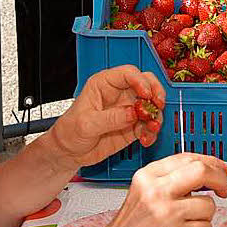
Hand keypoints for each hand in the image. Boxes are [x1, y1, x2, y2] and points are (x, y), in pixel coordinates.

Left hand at [48, 65, 165, 168]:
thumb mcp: (86, 124)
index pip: (128, 73)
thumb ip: (110, 118)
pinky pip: (149, 126)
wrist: (69, 152)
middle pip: (147, 84)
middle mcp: (119, 94)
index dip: (141, 81)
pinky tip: (146, 139)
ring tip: (152, 128)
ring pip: (151, 105)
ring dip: (156, 116)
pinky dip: (152, 132)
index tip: (147, 94)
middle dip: (156, 93)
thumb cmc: (69, 131)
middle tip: (158, 106)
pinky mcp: (133, 126)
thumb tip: (132, 113)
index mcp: (104, 84)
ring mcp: (128, 110)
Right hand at [96, 153, 226, 226]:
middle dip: (220, 180)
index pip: (188, 158)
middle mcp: (156, 190)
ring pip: (208, 206)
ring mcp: (166, 212)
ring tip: (186, 225)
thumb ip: (171, 180)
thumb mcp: (143, 192)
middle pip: (203, 171)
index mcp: (148, 175)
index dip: (211, 162)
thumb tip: (209, 171)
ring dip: (204, 218)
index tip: (222, 169)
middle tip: (224, 189)